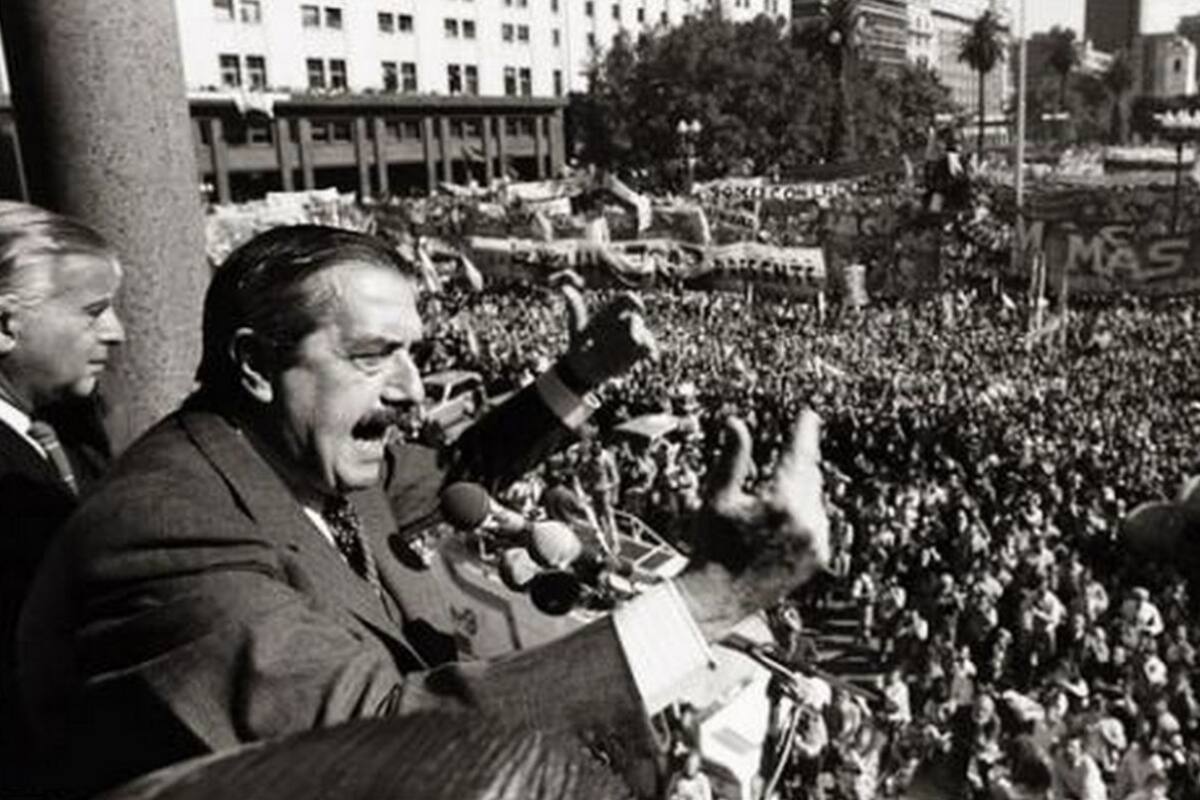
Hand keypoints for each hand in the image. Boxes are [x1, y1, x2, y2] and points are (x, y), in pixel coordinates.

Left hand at [557, 282, 656, 390]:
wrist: (582, 368)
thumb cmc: (579, 344)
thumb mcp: (576, 327)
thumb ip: (575, 309)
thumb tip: (564, 287)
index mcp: (611, 312)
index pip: (627, 299)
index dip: (634, 301)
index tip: (637, 307)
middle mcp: (623, 322)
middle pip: (637, 318)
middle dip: (637, 325)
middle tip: (633, 337)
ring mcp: (630, 337)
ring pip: (644, 334)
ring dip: (646, 340)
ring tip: (644, 349)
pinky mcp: (635, 352)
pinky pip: (647, 348)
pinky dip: (651, 351)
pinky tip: (652, 358)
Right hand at [676, 411, 829, 640]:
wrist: (718, 597)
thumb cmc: (712, 546)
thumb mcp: (717, 497)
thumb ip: (732, 458)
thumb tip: (736, 423)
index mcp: (782, 502)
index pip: (799, 455)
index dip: (804, 432)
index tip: (809, 415)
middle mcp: (807, 522)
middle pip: (809, 476)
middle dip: (797, 462)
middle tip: (782, 456)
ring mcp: (816, 542)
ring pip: (815, 499)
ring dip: (799, 489)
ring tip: (769, 501)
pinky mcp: (818, 558)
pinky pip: (818, 523)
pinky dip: (805, 513)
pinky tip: (781, 521)